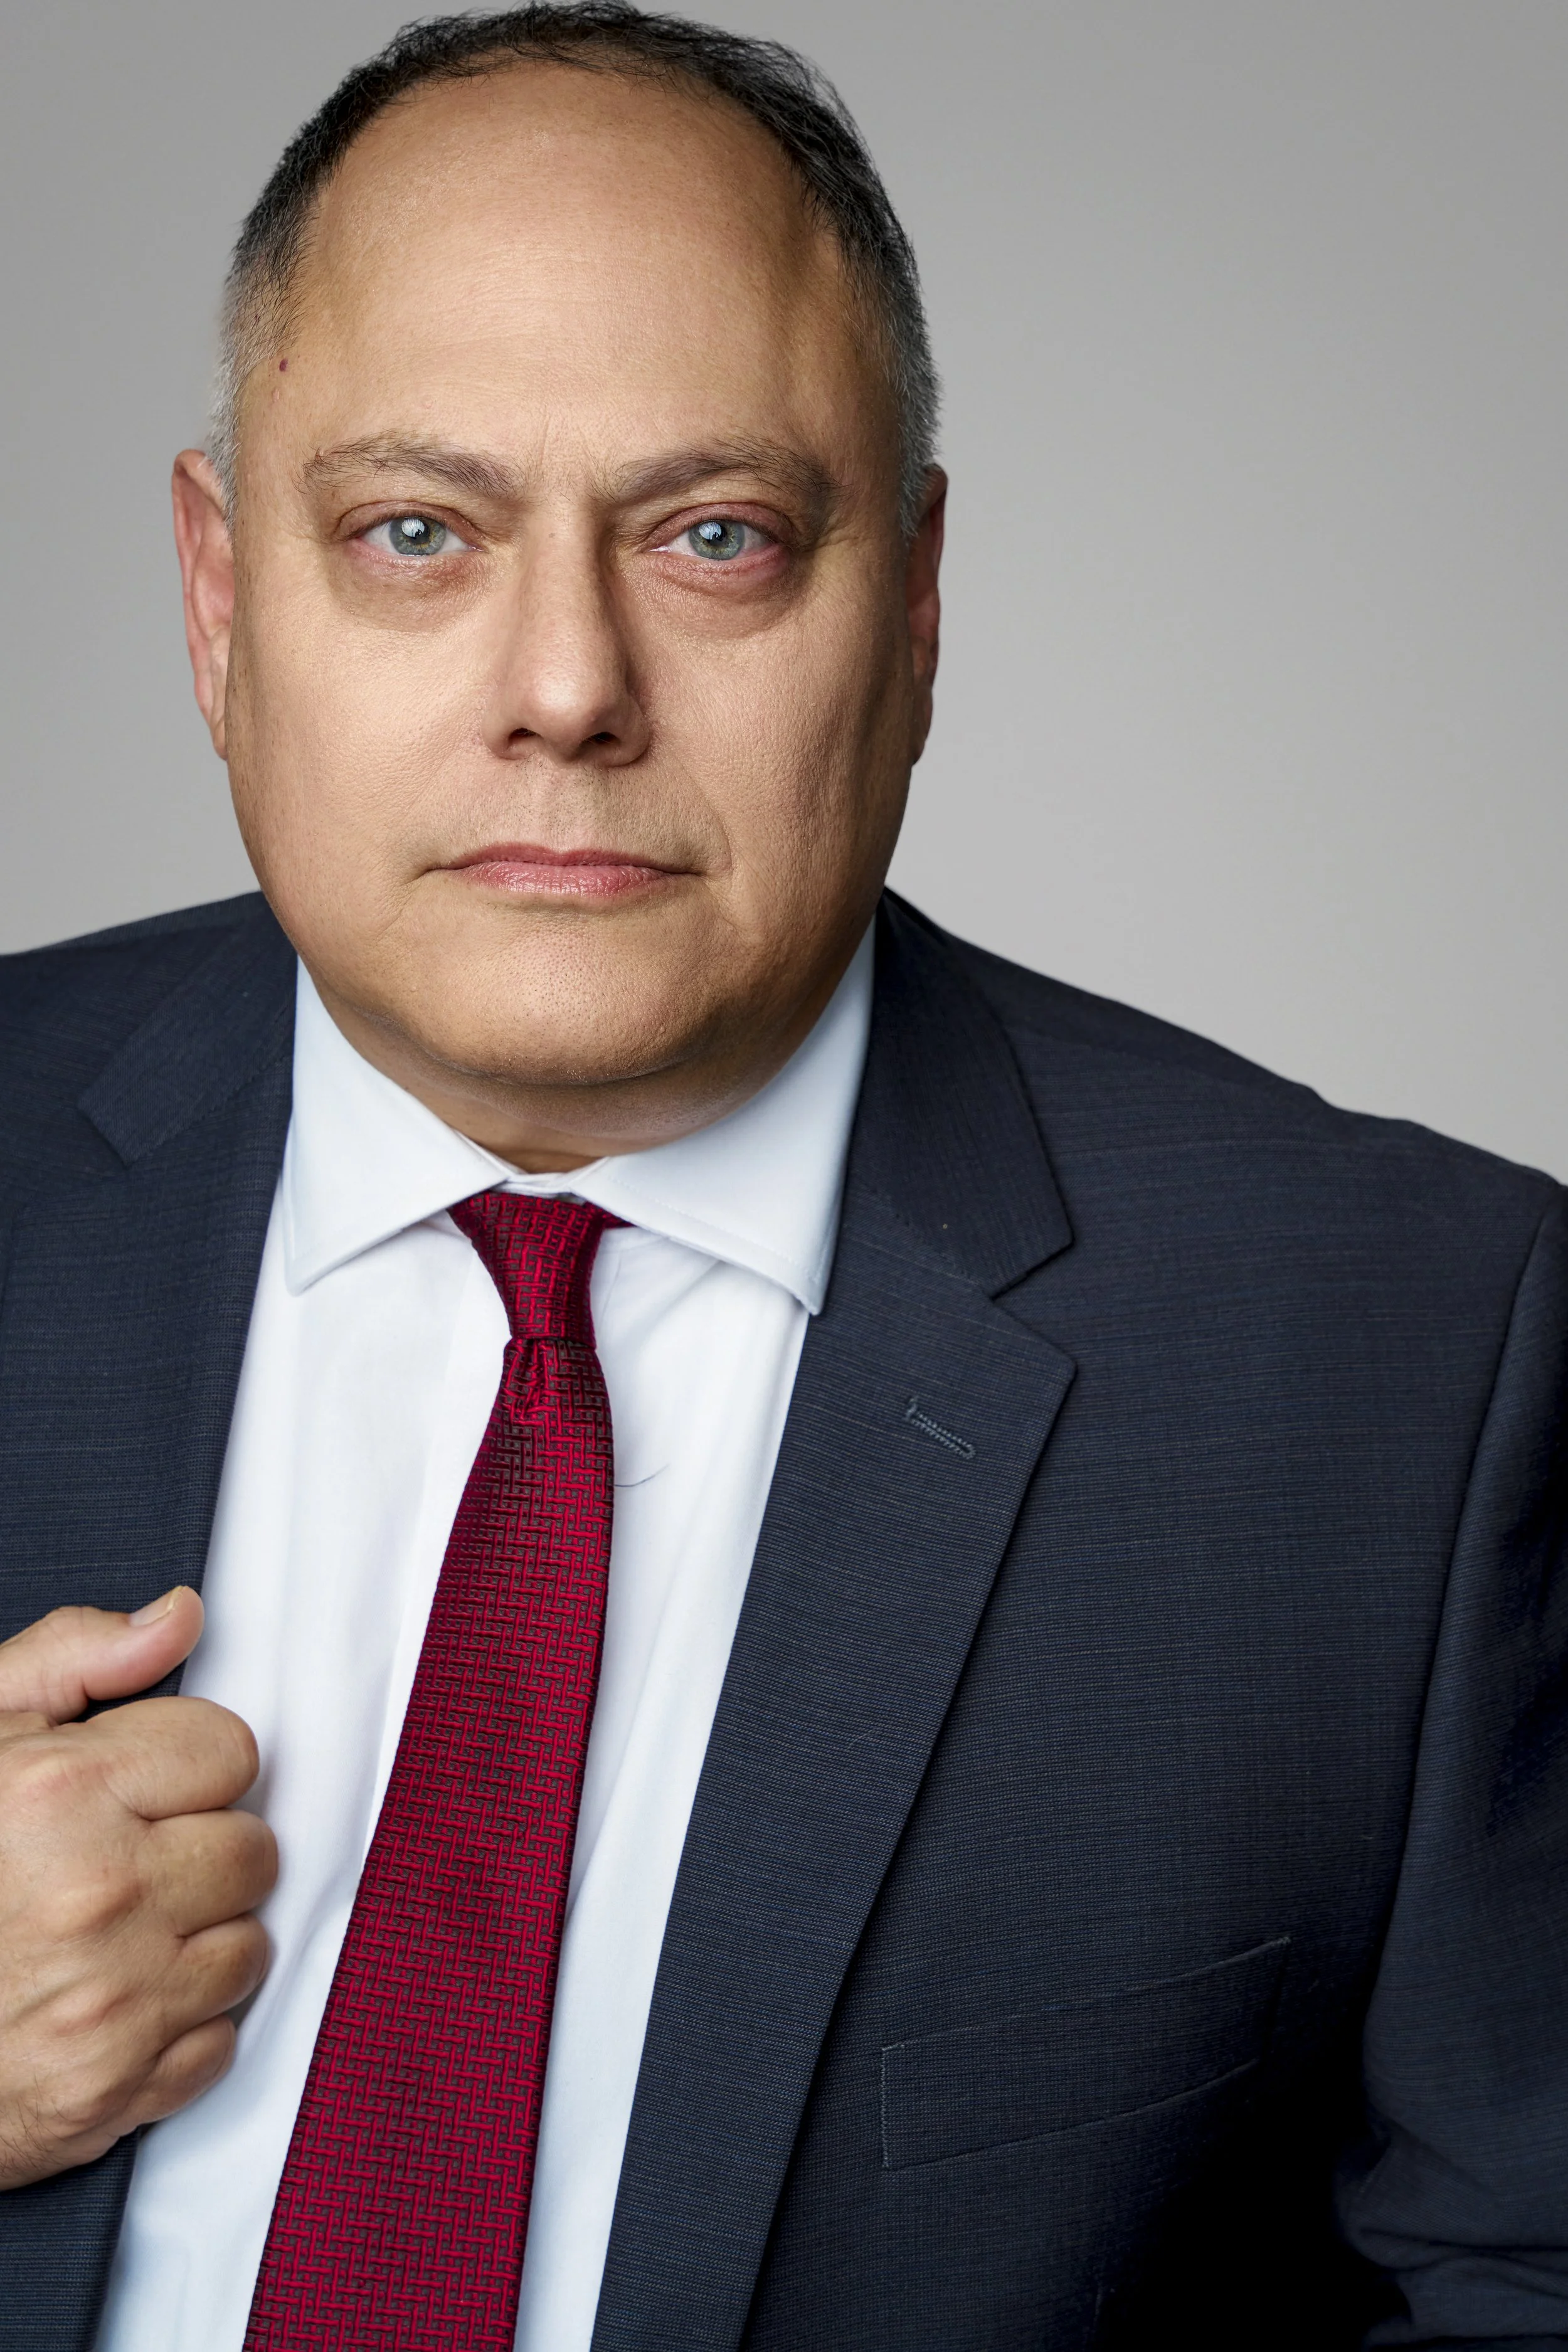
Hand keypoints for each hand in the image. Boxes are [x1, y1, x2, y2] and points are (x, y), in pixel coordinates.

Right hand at [0, 1589, 274, 2189]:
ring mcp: (112, 2000)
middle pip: (252, 1848)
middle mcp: (99, 1895)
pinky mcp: (113, 2087)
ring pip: (247, 1945)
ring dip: (196, 1939)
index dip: (188, 1764)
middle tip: (129, 1860)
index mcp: (63, 1795)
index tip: (145, 1787)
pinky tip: (113, 2000)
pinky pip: (216, 2040)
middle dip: (202, 1848)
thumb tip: (178, 1618)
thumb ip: (75, 1657)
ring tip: (117, 1932)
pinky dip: (177, 2027)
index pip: (231, 1749)